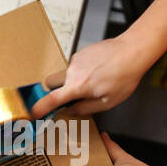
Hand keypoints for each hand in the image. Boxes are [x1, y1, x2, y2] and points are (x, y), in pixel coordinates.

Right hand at [29, 34, 153, 119]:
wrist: (132, 51)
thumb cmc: (124, 76)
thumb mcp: (107, 101)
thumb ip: (85, 108)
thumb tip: (70, 111)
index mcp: (79, 86)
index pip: (52, 99)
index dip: (40, 108)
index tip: (34, 113)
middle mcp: (73, 71)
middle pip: (50, 83)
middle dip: (53, 92)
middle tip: (67, 98)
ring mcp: (76, 60)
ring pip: (64, 75)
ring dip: (71, 82)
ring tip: (94, 83)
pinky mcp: (81, 53)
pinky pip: (74, 66)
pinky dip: (81, 73)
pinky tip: (97, 73)